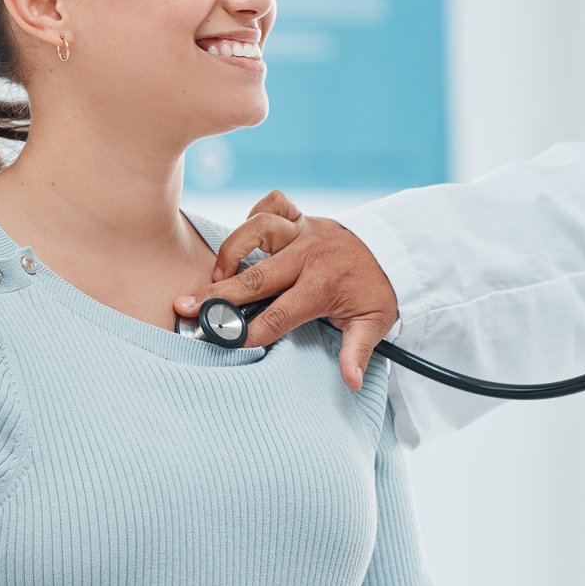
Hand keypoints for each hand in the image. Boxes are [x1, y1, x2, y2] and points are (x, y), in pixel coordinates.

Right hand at [173, 191, 398, 389]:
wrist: (397, 252)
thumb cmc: (378, 292)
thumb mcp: (374, 325)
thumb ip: (357, 352)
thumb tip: (350, 382)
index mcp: (323, 287)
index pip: (279, 315)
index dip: (249, 331)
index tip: (223, 342)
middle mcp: (309, 256)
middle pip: (256, 277)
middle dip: (219, 296)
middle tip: (187, 308)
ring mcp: (304, 232)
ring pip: (259, 227)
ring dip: (232, 249)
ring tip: (216, 273)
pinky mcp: (302, 217)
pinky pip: (274, 203)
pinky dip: (256, 212)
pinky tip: (245, 238)